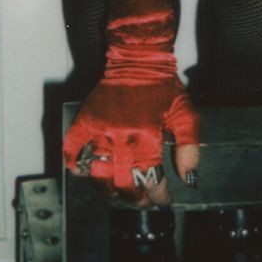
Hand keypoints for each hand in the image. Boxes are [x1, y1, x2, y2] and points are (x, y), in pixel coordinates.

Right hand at [62, 38, 200, 207]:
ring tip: (117, 195)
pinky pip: (72, 148)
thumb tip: (187, 177)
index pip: (151, 178)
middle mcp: (122, 135)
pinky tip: (82, 173)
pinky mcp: (85, 121)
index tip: (163, 200)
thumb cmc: (163, 87)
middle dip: (135, 199)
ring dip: (108, 191)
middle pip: (123, 183)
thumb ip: (189, 148)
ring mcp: (100, 129)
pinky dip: (74, 164)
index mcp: (148, 135)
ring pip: (98, 173)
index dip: (158, 195)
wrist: (138, 60)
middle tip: (142, 202)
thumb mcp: (186, 115)